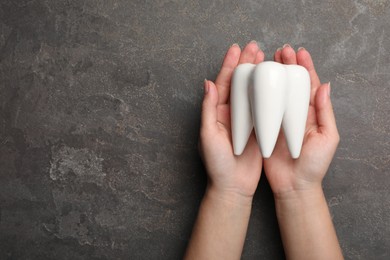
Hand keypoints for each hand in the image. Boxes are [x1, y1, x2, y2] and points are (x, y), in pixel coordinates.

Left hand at [199, 41, 263, 201]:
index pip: (223, 83)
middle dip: (246, 65)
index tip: (236, 49)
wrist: (233, 186)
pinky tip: (277, 84)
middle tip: (255, 48)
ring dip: (258, 76)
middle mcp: (231, 114)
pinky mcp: (257, 129)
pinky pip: (263, 108)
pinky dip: (269, 94)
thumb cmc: (217, 164)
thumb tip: (208, 83)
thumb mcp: (208, 136)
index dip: (229, 65)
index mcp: (217, 113)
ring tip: (267, 60)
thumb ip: (208, 110)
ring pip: (252, 92)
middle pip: (239, 83)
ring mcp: (245, 121)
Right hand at [263, 45, 339, 197]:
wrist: (294, 185)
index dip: (305, 67)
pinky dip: (259, 94)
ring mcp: (280, 119)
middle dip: (287, 66)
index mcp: (312, 114)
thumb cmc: (314, 165)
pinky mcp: (266, 127)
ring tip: (267, 60)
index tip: (299, 52)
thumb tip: (325, 86)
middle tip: (280, 51)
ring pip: (276, 92)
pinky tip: (254, 83)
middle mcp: (295, 113)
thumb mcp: (327, 138)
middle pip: (291, 84)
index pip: (309, 85)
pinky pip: (262, 108)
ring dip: (273, 76)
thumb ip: (326, 113)